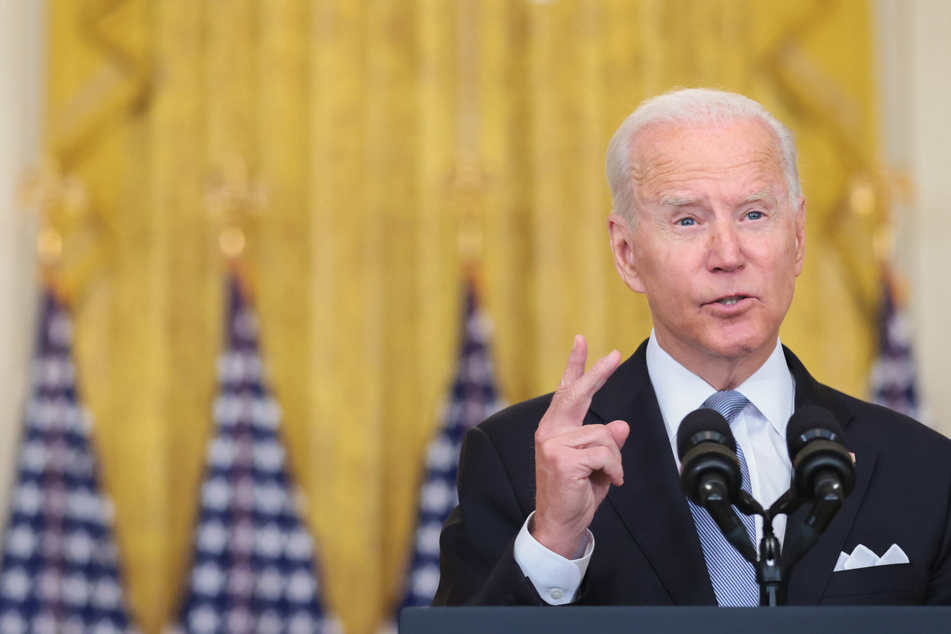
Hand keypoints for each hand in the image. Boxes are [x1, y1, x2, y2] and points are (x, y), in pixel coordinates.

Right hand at [531, 335, 629, 557]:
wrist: (560, 524)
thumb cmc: (575, 493)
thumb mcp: (596, 464)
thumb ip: (605, 442)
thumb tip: (621, 425)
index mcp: (555, 428)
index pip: (566, 390)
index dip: (575, 365)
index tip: (582, 340)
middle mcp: (550, 431)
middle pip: (578, 394)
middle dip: (598, 373)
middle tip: (614, 355)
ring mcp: (553, 444)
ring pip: (605, 435)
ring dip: (615, 459)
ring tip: (607, 476)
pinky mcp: (563, 458)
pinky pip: (606, 453)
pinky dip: (614, 469)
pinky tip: (607, 481)